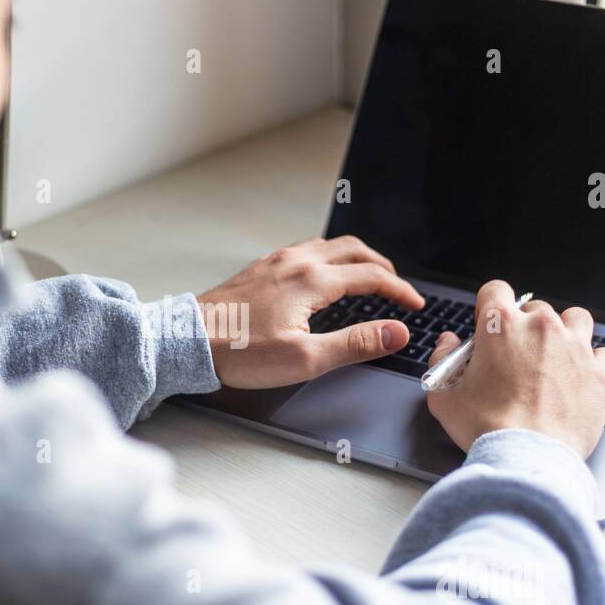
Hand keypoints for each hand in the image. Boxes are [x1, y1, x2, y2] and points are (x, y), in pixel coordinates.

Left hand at [197, 236, 423, 388]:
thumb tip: (397, 332)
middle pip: (353, 249)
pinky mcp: (259, 269)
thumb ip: (356, 343)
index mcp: (312, 280)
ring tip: (365, 277)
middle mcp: (295, 261)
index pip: (371, 276)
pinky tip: (320, 277)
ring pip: (327, 246)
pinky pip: (303, 251)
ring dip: (354, 258)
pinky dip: (327, 259)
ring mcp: (275, 261)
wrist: (189, 341)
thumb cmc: (240, 352)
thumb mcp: (306, 358)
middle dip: (382, 265)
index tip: (414, 304)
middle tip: (396, 286)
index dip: (400, 290)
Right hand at [425, 280, 604, 457]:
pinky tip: (579, 378)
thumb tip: (448, 343)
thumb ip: (442, 359)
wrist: (528, 458)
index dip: (490, 306)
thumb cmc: (486, 429)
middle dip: (525, 327)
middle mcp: (541, 327)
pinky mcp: (600, 373)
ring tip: (554, 357)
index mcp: (501, 326)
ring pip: (576, 319)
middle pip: (534, 307)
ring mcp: (576, 347)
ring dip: (564, 332)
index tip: (490, 324)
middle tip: (516, 357)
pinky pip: (603, 353)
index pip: (495, 289)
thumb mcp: (443, 395)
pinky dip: (592, 362)